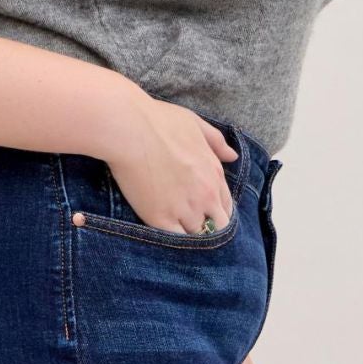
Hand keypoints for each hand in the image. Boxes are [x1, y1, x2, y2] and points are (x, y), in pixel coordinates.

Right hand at [99, 97, 236, 234]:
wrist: (130, 129)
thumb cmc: (159, 121)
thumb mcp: (195, 124)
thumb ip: (216, 142)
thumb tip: (233, 156)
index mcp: (214, 173)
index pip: (226, 205)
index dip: (216, 211)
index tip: (204, 213)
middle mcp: (205, 195)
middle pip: (217, 226)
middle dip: (208, 228)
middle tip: (191, 227)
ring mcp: (185, 209)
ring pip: (197, 237)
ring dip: (189, 235)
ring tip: (175, 232)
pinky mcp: (161, 219)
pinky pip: (175, 241)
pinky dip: (172, 242)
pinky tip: (164, 238)